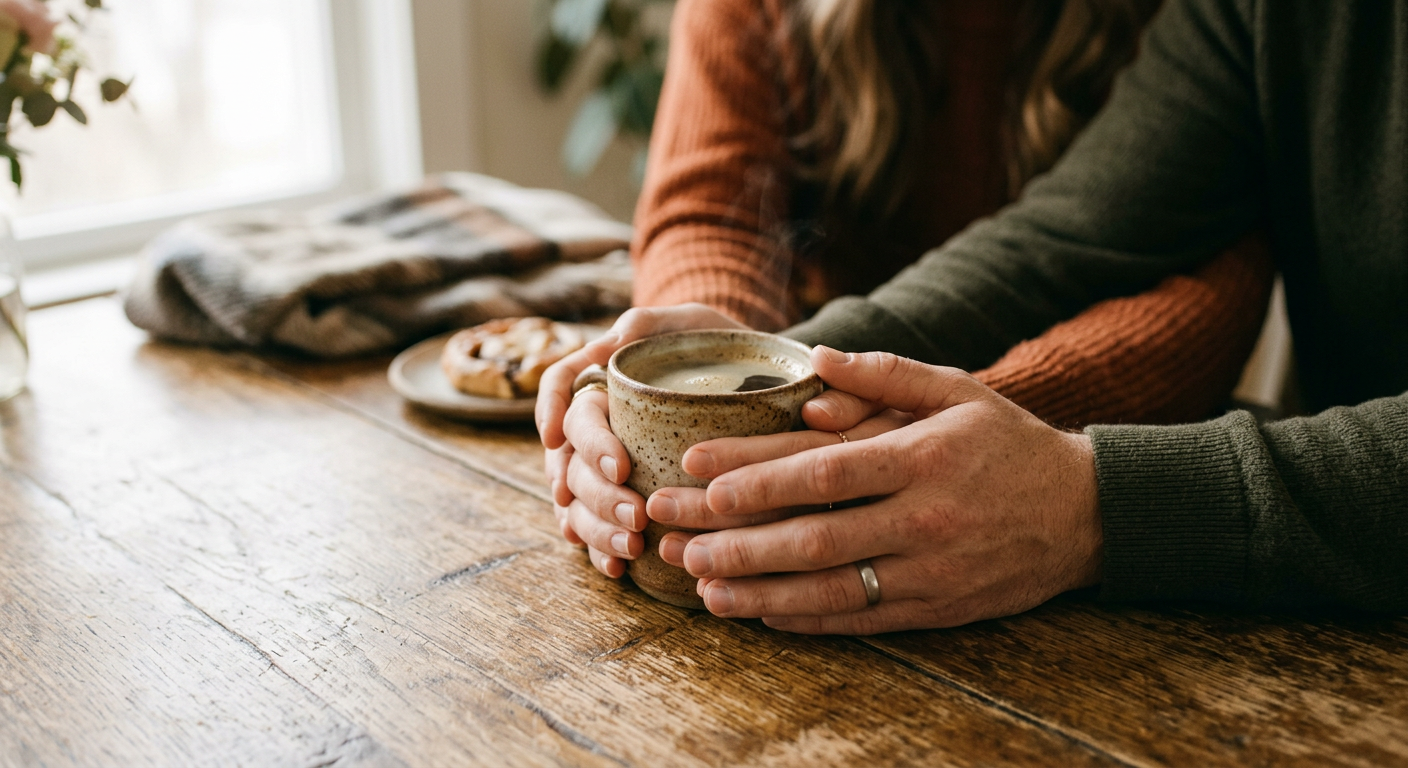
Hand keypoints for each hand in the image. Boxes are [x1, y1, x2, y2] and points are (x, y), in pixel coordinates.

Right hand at [536, 304, 745, 576]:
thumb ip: (646, 324)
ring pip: (577, 502)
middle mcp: (594, 426)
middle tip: (634, 511)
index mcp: (599, 379)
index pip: (561, 391)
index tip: (559, 438)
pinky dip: (601, 551)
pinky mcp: (625, 496)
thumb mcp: (685, 322)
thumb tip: (613, 342)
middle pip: (571, 459)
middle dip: (597, 491)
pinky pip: (597, 528)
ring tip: (631, 548)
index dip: (550, 413)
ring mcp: (604, 466)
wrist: (745, 374)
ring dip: (597, 528)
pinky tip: (617, 569)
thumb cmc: (710, 343)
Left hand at [655, 347, 1102, 633]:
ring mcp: (929, 572)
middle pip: (812, 535)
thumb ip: (885, 373)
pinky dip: (804, 619)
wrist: (1084, 514)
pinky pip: (859, 619)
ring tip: (699, 583)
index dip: (756, 475)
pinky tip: (758, 611)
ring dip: (755, 588)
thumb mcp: (958, 390)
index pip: (824, 470)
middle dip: (733, 538)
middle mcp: (923, 519)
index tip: (697, 474)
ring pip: (827, 587)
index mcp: (922, 458)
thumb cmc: (1008, 443)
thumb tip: (815, 359)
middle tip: (672, 533)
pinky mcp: (936, 609)